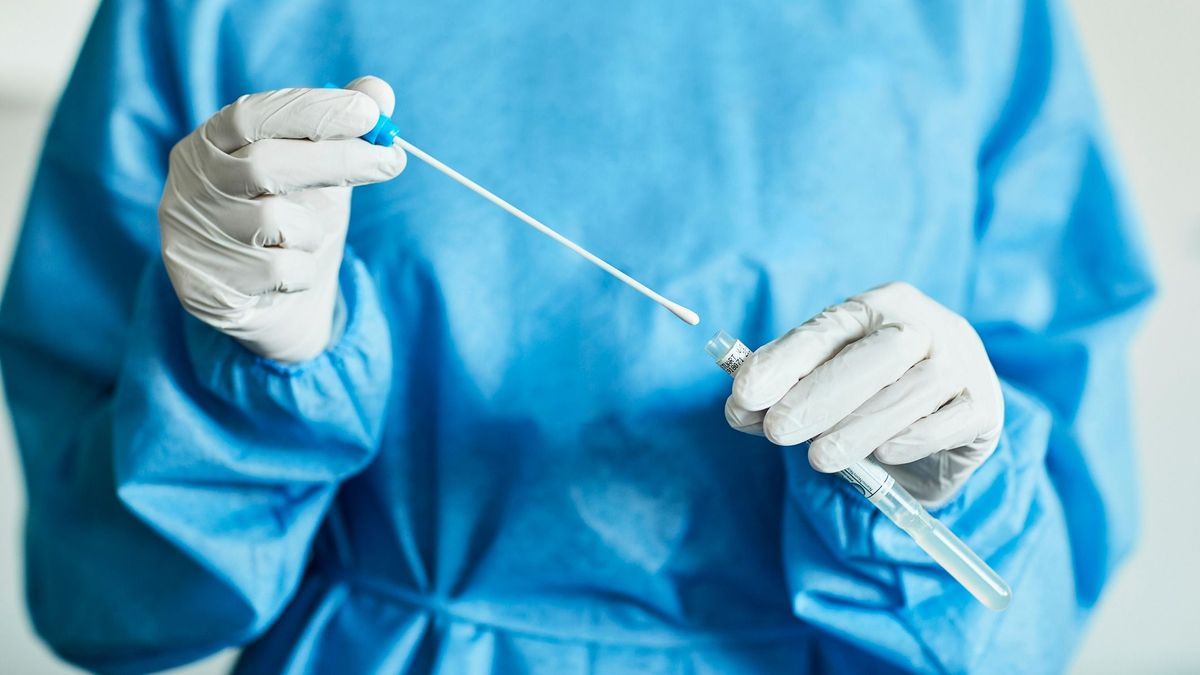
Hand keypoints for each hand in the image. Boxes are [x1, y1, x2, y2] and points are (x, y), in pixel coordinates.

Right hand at [159, 76, 405, 361]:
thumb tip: (379, 91)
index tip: (369, 114)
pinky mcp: (204, 287)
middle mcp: (191, 185)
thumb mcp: (322, 172)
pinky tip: (293, 273)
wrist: (271, 301)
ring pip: (276, 222)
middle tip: (392, 161)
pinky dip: (304, 270)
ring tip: (311, 236)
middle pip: (264, 164)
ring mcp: (190, 236)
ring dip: (316, 228)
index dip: (312, 110)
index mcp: (209, 144)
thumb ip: (344, 131)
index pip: (252, 115)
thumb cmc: (295, 220)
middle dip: (337, 160)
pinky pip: (280, 271)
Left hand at [725, 282, 1003, 505]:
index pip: (826, 330)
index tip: (744, 393)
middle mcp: (925, 323)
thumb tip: (739, 409)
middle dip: (820, 395)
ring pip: (916, 388)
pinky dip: (915, 438)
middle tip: (778, 432)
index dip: (783, 362)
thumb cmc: (869, 398)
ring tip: (820, 458)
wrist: (942, 425)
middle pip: (877, 353)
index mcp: (876, 306)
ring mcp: (962, 360)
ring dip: (860, 426)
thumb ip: (780, 397)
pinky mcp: (984, 404)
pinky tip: (883, 455)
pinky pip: (952, 420)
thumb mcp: (820, 389)